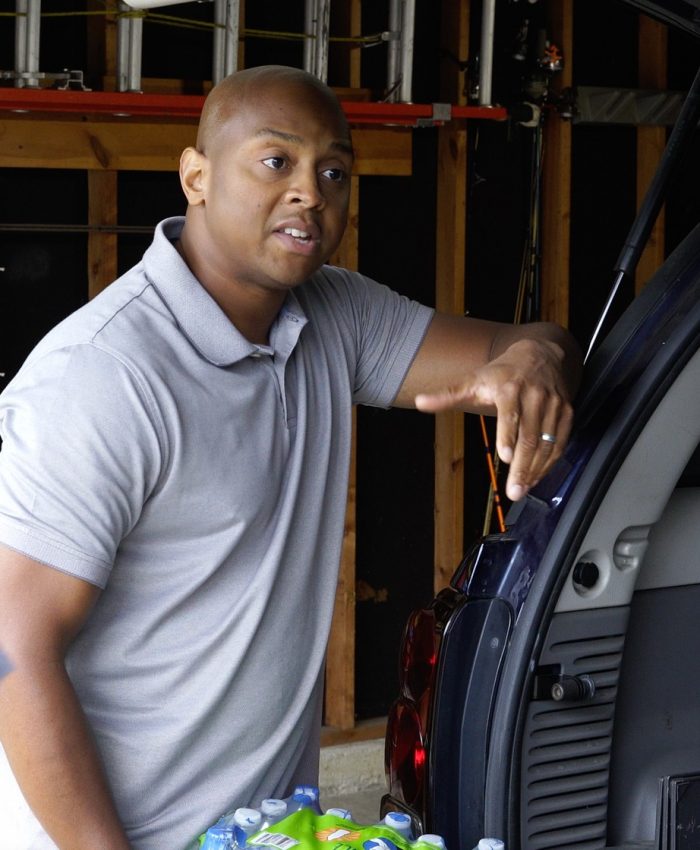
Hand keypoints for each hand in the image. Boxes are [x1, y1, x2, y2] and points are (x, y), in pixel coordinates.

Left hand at [414, 338, 573, 500]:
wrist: (541, 354)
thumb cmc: (502, 373)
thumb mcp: (473, 380)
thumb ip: (447, 395)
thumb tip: (419, 402)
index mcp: (510, 388)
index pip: (510, 414)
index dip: (508, 436)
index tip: (505, 456)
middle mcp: (535, 396)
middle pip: (530, 436)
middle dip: (522, 466)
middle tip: (513, 491)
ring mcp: (553, 405)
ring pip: (548, 443)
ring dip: (536, 470)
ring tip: (522, 489)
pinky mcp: (567, 413)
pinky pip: (561, 443)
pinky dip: (550, 463)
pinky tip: (537, 477)